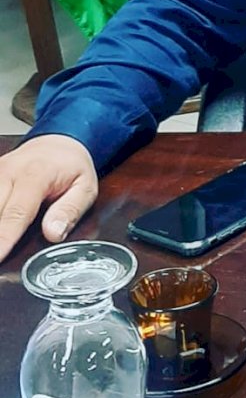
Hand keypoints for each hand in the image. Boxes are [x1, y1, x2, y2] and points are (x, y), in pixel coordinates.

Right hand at [0, 135, 97, 262]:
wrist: (58, 142)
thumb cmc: (72, 167)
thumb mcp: (85, 187)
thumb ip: (70, 210)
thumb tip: (53, 234)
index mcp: (36, 175)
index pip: (16, 213)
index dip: (4, 238)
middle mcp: (9, 173)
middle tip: (0, 256)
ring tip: (0, 247)